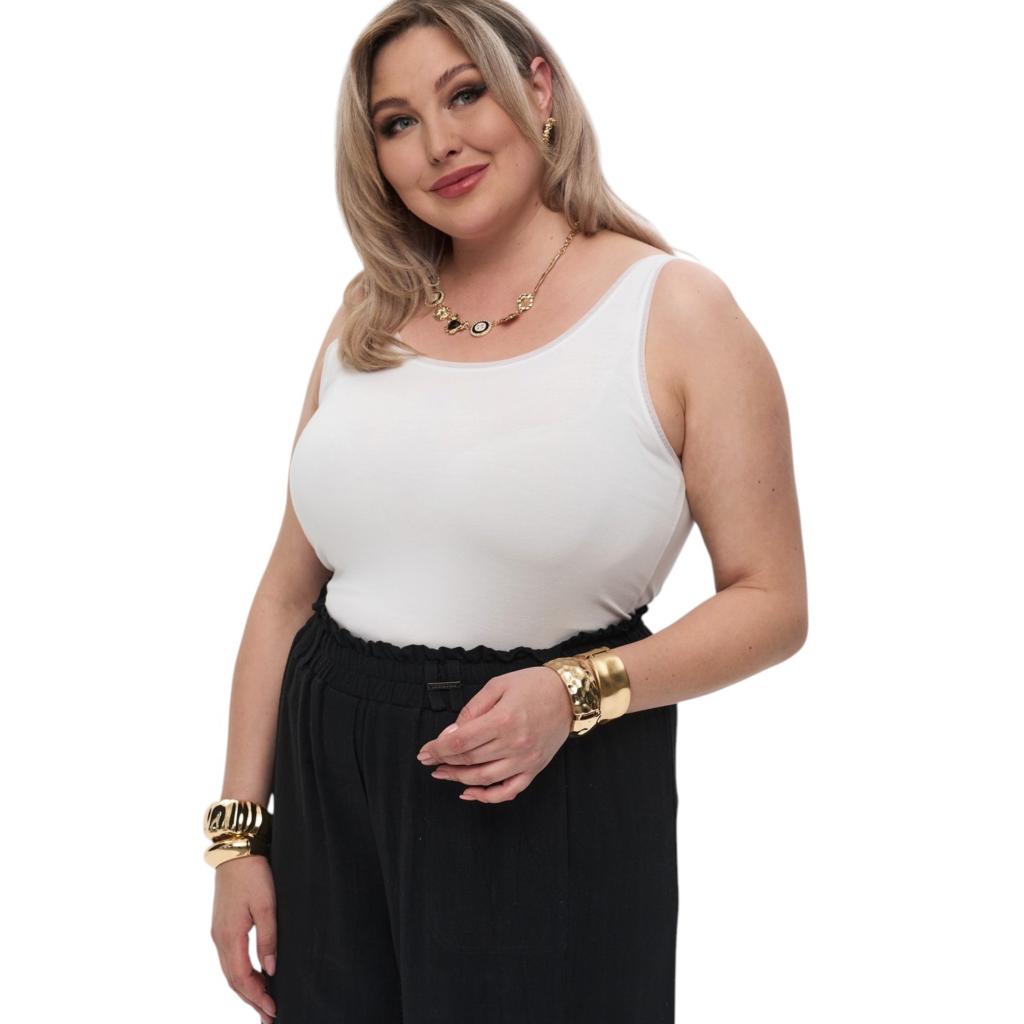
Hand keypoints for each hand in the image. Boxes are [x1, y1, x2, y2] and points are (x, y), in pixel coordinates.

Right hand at [210, 855, 277, 1022]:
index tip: (273, 1009)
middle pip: (234, 980)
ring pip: (230, 971)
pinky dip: (241, 974)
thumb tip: (270, 970)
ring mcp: (218, 933)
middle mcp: (220, 938)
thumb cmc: (253, 873)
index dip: (257, 996)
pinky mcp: (222, 926)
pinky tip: (254, 977)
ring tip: (263, 1003)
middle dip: (251, 1000)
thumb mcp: (267, 904)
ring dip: (246, 989)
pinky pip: (230, 959)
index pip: (242, 978)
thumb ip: (268, 938)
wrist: (236, 850)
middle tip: (269, 1016)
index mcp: (230, 936)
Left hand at [417, 666, 573, 802]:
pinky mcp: (534, 769)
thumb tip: (451, 733)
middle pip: (468, 760)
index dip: (438, 749)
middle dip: (443, 762)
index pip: (460, 742)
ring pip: (483, 778)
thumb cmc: (534, 685)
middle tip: (429, 760)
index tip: (424, 752)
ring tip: (442, 774)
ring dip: (458, 779)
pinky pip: (508, 791)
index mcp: (502, 720)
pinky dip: (487, 797)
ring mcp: (525, 760)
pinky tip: (469, 793)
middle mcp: (513, 744)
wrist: (570, 695)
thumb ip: (472, 710)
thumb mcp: (497, 686)